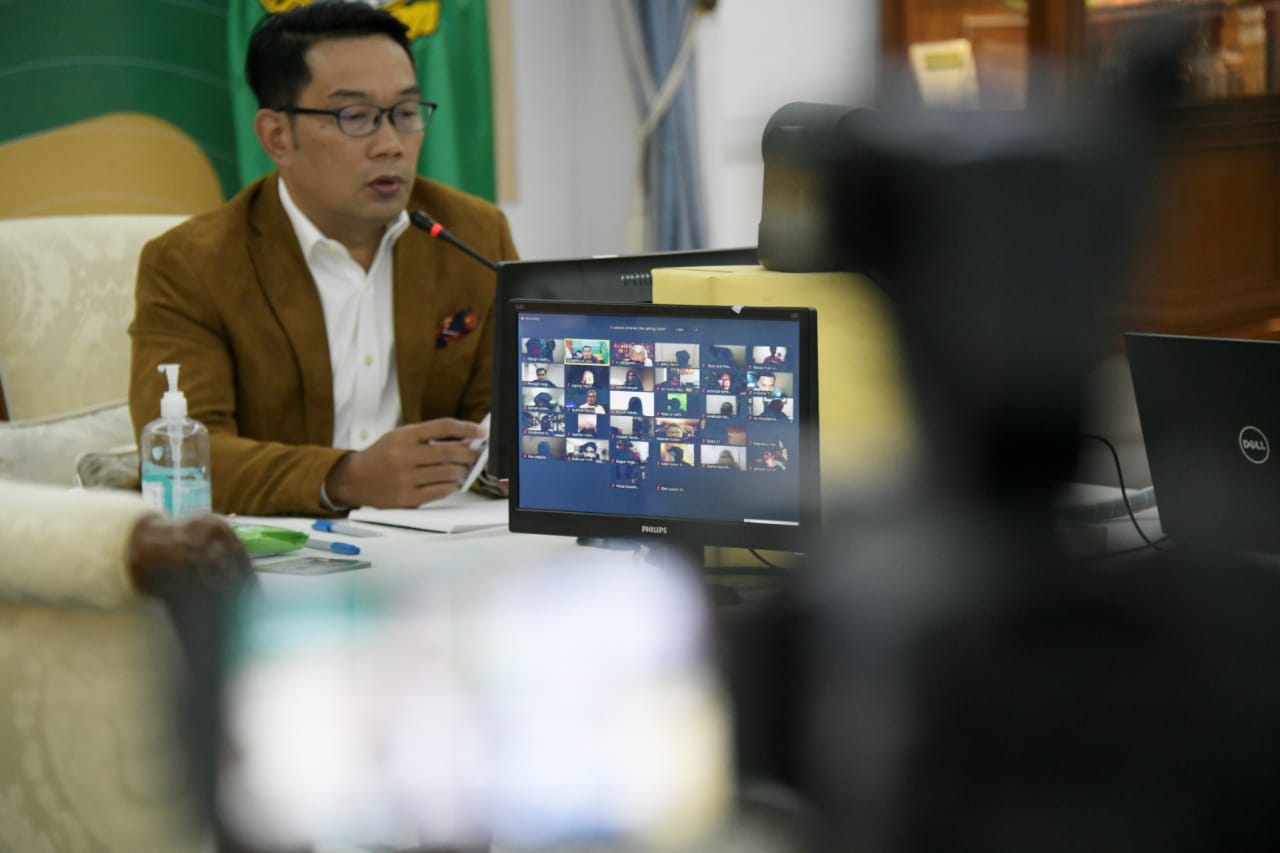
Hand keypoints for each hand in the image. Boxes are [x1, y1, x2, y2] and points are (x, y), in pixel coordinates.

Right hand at [324, 418, 484, 508]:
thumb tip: (465, 442)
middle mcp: (405, 455)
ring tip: (461, 470)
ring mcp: (406, 478)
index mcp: (404, 436)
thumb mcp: (401, 438)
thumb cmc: (382, 456)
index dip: (467, 428)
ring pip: (449, 473)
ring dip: (462, 472)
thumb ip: (430, 438)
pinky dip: (451, 486)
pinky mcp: (407, 498)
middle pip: (451, 452)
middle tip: (475, 456)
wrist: (354, 479)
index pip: (444, 427)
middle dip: (469, 455)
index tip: (480, 433)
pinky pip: (441, 491)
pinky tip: (450, 483)